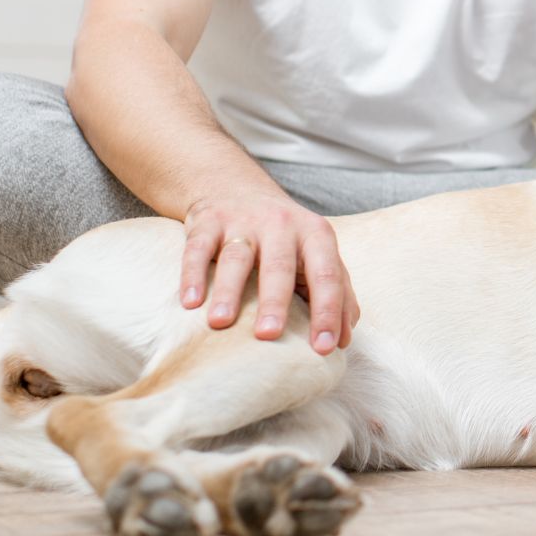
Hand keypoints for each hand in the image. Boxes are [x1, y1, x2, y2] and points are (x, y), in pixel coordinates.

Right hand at [180, 194, 358, 355]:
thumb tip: (345, 338)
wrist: (236, 187)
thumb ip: (338, 291)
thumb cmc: (285, 237)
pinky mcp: (208, 221)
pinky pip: (198, 248)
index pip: (327, 275)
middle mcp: (282, 225)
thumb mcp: (317, 253)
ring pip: (236, 258)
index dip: (329, 311)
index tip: (324, 348)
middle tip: (269, 335)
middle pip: (280, 266)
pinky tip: (190, 303)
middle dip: (275, 302)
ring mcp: (243, 221)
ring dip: (229, 291)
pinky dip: (192, 274)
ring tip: (220, 323)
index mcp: (316, 235)